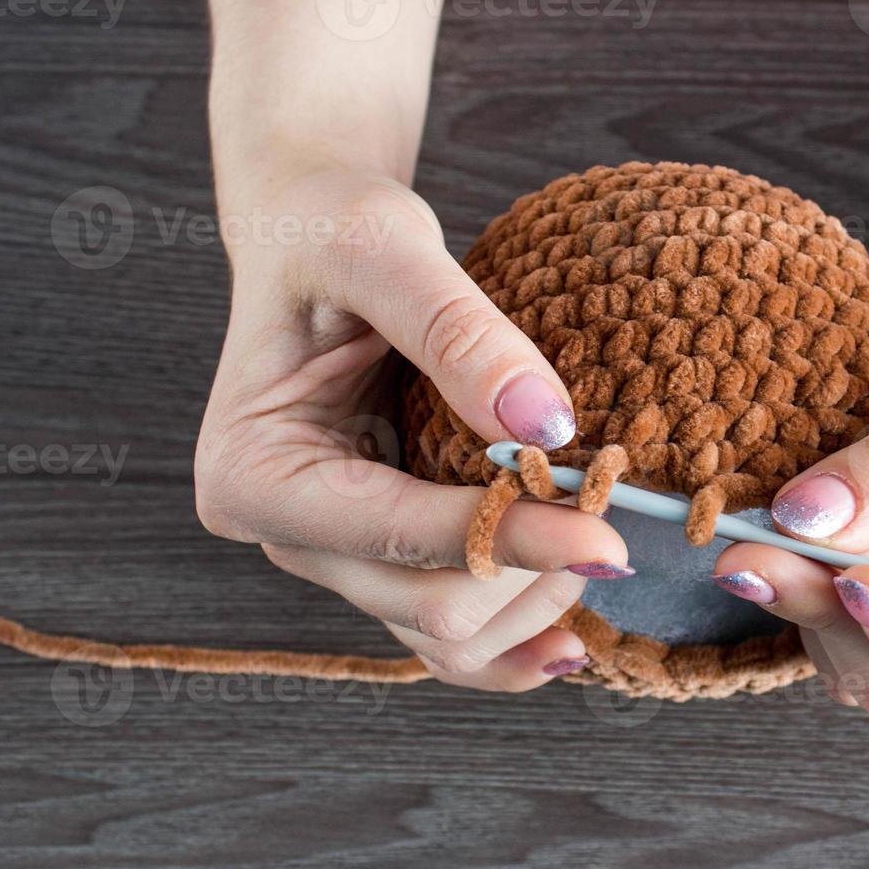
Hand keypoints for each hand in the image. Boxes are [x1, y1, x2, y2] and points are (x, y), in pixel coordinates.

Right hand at [194, 172, 628, 690]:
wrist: (316, 239)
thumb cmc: (330, 230)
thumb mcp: (381, 245)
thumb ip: (459, 331)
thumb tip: (547, 425)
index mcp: (254, 472)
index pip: (398, 535)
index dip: (510, 540)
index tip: (609, 536)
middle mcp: (285, 536)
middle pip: (428, 609)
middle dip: (532, 573)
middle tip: (614, 520)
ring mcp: (334, 558)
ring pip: (448, 638)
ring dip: (534, 605)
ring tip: (596, 541)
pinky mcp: (381, 561)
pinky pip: (450, 636)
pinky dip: (515, 638)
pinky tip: (574, 638)